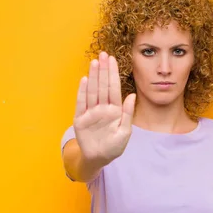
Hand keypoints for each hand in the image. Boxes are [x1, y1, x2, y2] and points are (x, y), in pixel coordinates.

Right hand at [73, 51, 135, 166]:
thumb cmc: (114, 146)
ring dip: (93, 77)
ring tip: (94, 62)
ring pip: (92, 91)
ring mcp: (91, 112)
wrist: (99, 159)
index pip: (114, 88)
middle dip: (103, 70)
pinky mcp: (80, 119)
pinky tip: (84, 79)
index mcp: (115, 110)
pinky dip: (82, 91)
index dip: (113, 74)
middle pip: (102, 86)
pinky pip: (81, 103)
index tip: (113, 59)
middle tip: (103, 54)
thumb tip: (132, 95)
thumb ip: (128, 113)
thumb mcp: (125, 132)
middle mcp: (102, 108)